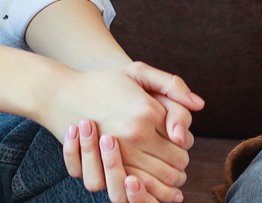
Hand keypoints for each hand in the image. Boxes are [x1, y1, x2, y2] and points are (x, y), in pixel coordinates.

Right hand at [46, 66, 191, 201]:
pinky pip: (132, 188)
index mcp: (148, 110)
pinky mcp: (102, 166)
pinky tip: (149, 186)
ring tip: (170, 179)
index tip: (179, 141)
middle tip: (178, 162)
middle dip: (180, 165)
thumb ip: (172, 85)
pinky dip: (146, 192)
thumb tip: (200, 105)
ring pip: (158, 180)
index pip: (184, 139)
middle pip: (175, 162)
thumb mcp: (138, 71)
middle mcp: (135, 132)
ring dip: (168, 183)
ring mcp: (118, 152)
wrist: (62, 94)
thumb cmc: (104, 81)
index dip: (185, 143)